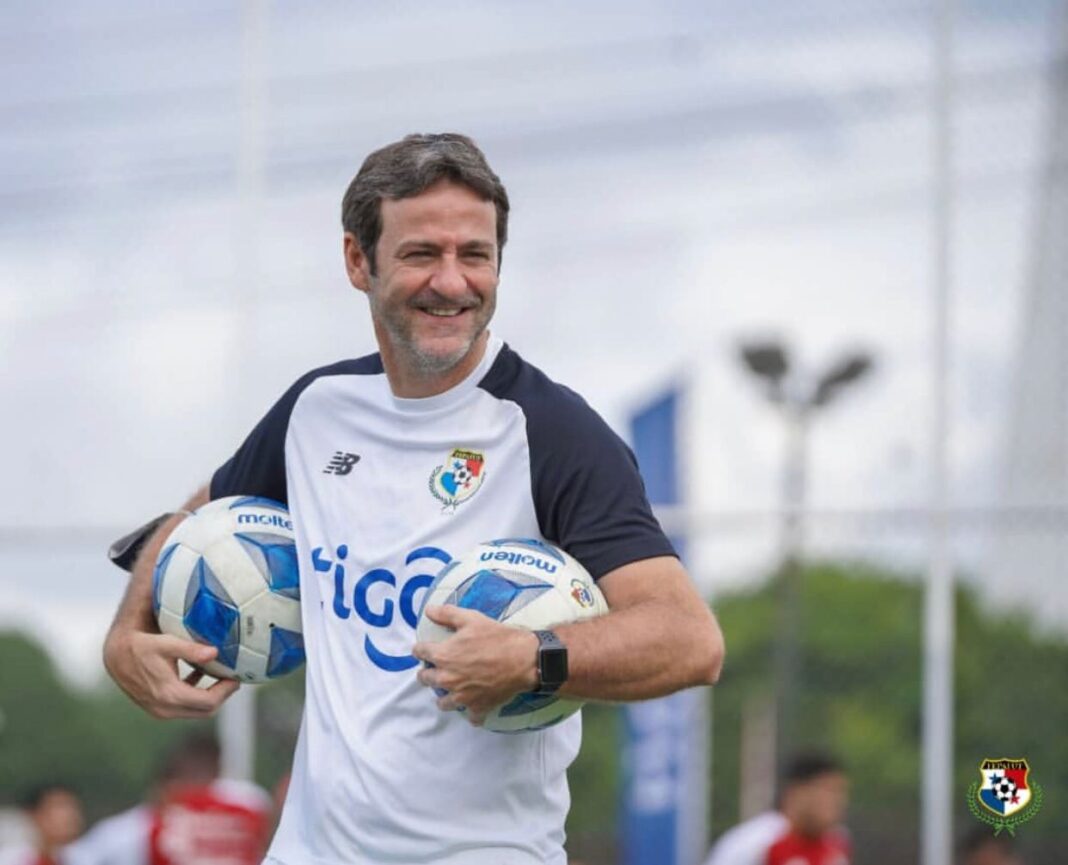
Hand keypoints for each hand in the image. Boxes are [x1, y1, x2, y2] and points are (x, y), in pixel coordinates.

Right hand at [103, 625, 238, 719]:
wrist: (115, 655)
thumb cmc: (141, 646)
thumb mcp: (166, 643)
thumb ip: (191, 649)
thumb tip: (214, 653)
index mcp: (170, 695)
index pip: (209, 702)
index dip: (226, 691)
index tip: (237, 677)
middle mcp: (165, 708)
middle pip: (205, 710)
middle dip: (222, 695)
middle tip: (232, 677)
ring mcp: (160, 711)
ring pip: (195, 710)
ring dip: (210, 696)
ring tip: (221, 675)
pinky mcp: (157, 707)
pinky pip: (184, 707)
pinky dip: (196, 694)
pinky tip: (199, 675)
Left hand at [412, 605, 538, 725]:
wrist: (524, 659)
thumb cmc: (497, 637)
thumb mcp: (471, 619)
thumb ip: (446, 614)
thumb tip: (428, 611)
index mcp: (443, 656)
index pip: (420, 652)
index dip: (422, 649)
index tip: (426, 648)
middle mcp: (447, 679)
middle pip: (425, 679)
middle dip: (428, 672)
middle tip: (438, 667)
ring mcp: (461, 697)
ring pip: (442, 702)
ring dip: (445, 695)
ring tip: (453, 687)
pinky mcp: (478, 708)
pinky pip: (469, 717)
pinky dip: (471, 712)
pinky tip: (475, 703)